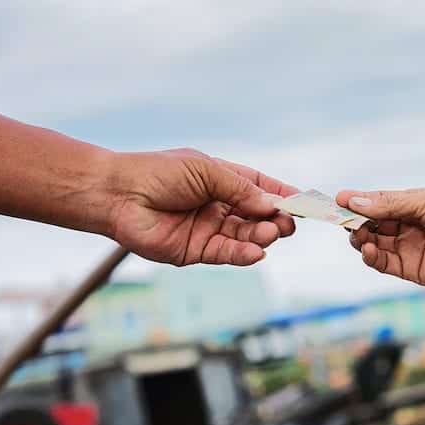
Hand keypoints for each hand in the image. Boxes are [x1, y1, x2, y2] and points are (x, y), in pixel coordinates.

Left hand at [108, 149, 297, 266]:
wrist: (119, 195)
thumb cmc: (158, 173)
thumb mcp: (206, 170)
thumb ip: (240, 188)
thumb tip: (271, 205)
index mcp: (221, 179)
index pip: (259, 188)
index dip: (281, 195)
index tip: (305, 202)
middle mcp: (218, 205)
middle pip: (257, 215)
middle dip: (276, 219)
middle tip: (288, 223)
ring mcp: (208, 229)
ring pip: (246, 236)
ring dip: (263, 236)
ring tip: (273, 233)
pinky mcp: (196, 251)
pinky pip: (227, 254)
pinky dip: (244, 254)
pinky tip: (257, 251)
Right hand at [336, 188, 424, 293]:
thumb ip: (390, 203)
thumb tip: (354, 201)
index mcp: (413, 206)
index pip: (378, 203)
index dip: (358, 202)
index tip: (337, 199)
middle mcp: (408, 227)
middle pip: (372, 224)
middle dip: (355, 220)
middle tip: (340, 219)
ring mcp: (408, 249)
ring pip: (373, 243)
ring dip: (360, 238)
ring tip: (356, 234)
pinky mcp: (410, 270)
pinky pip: (382, 263)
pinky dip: (370, 256)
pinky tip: (366, 248)